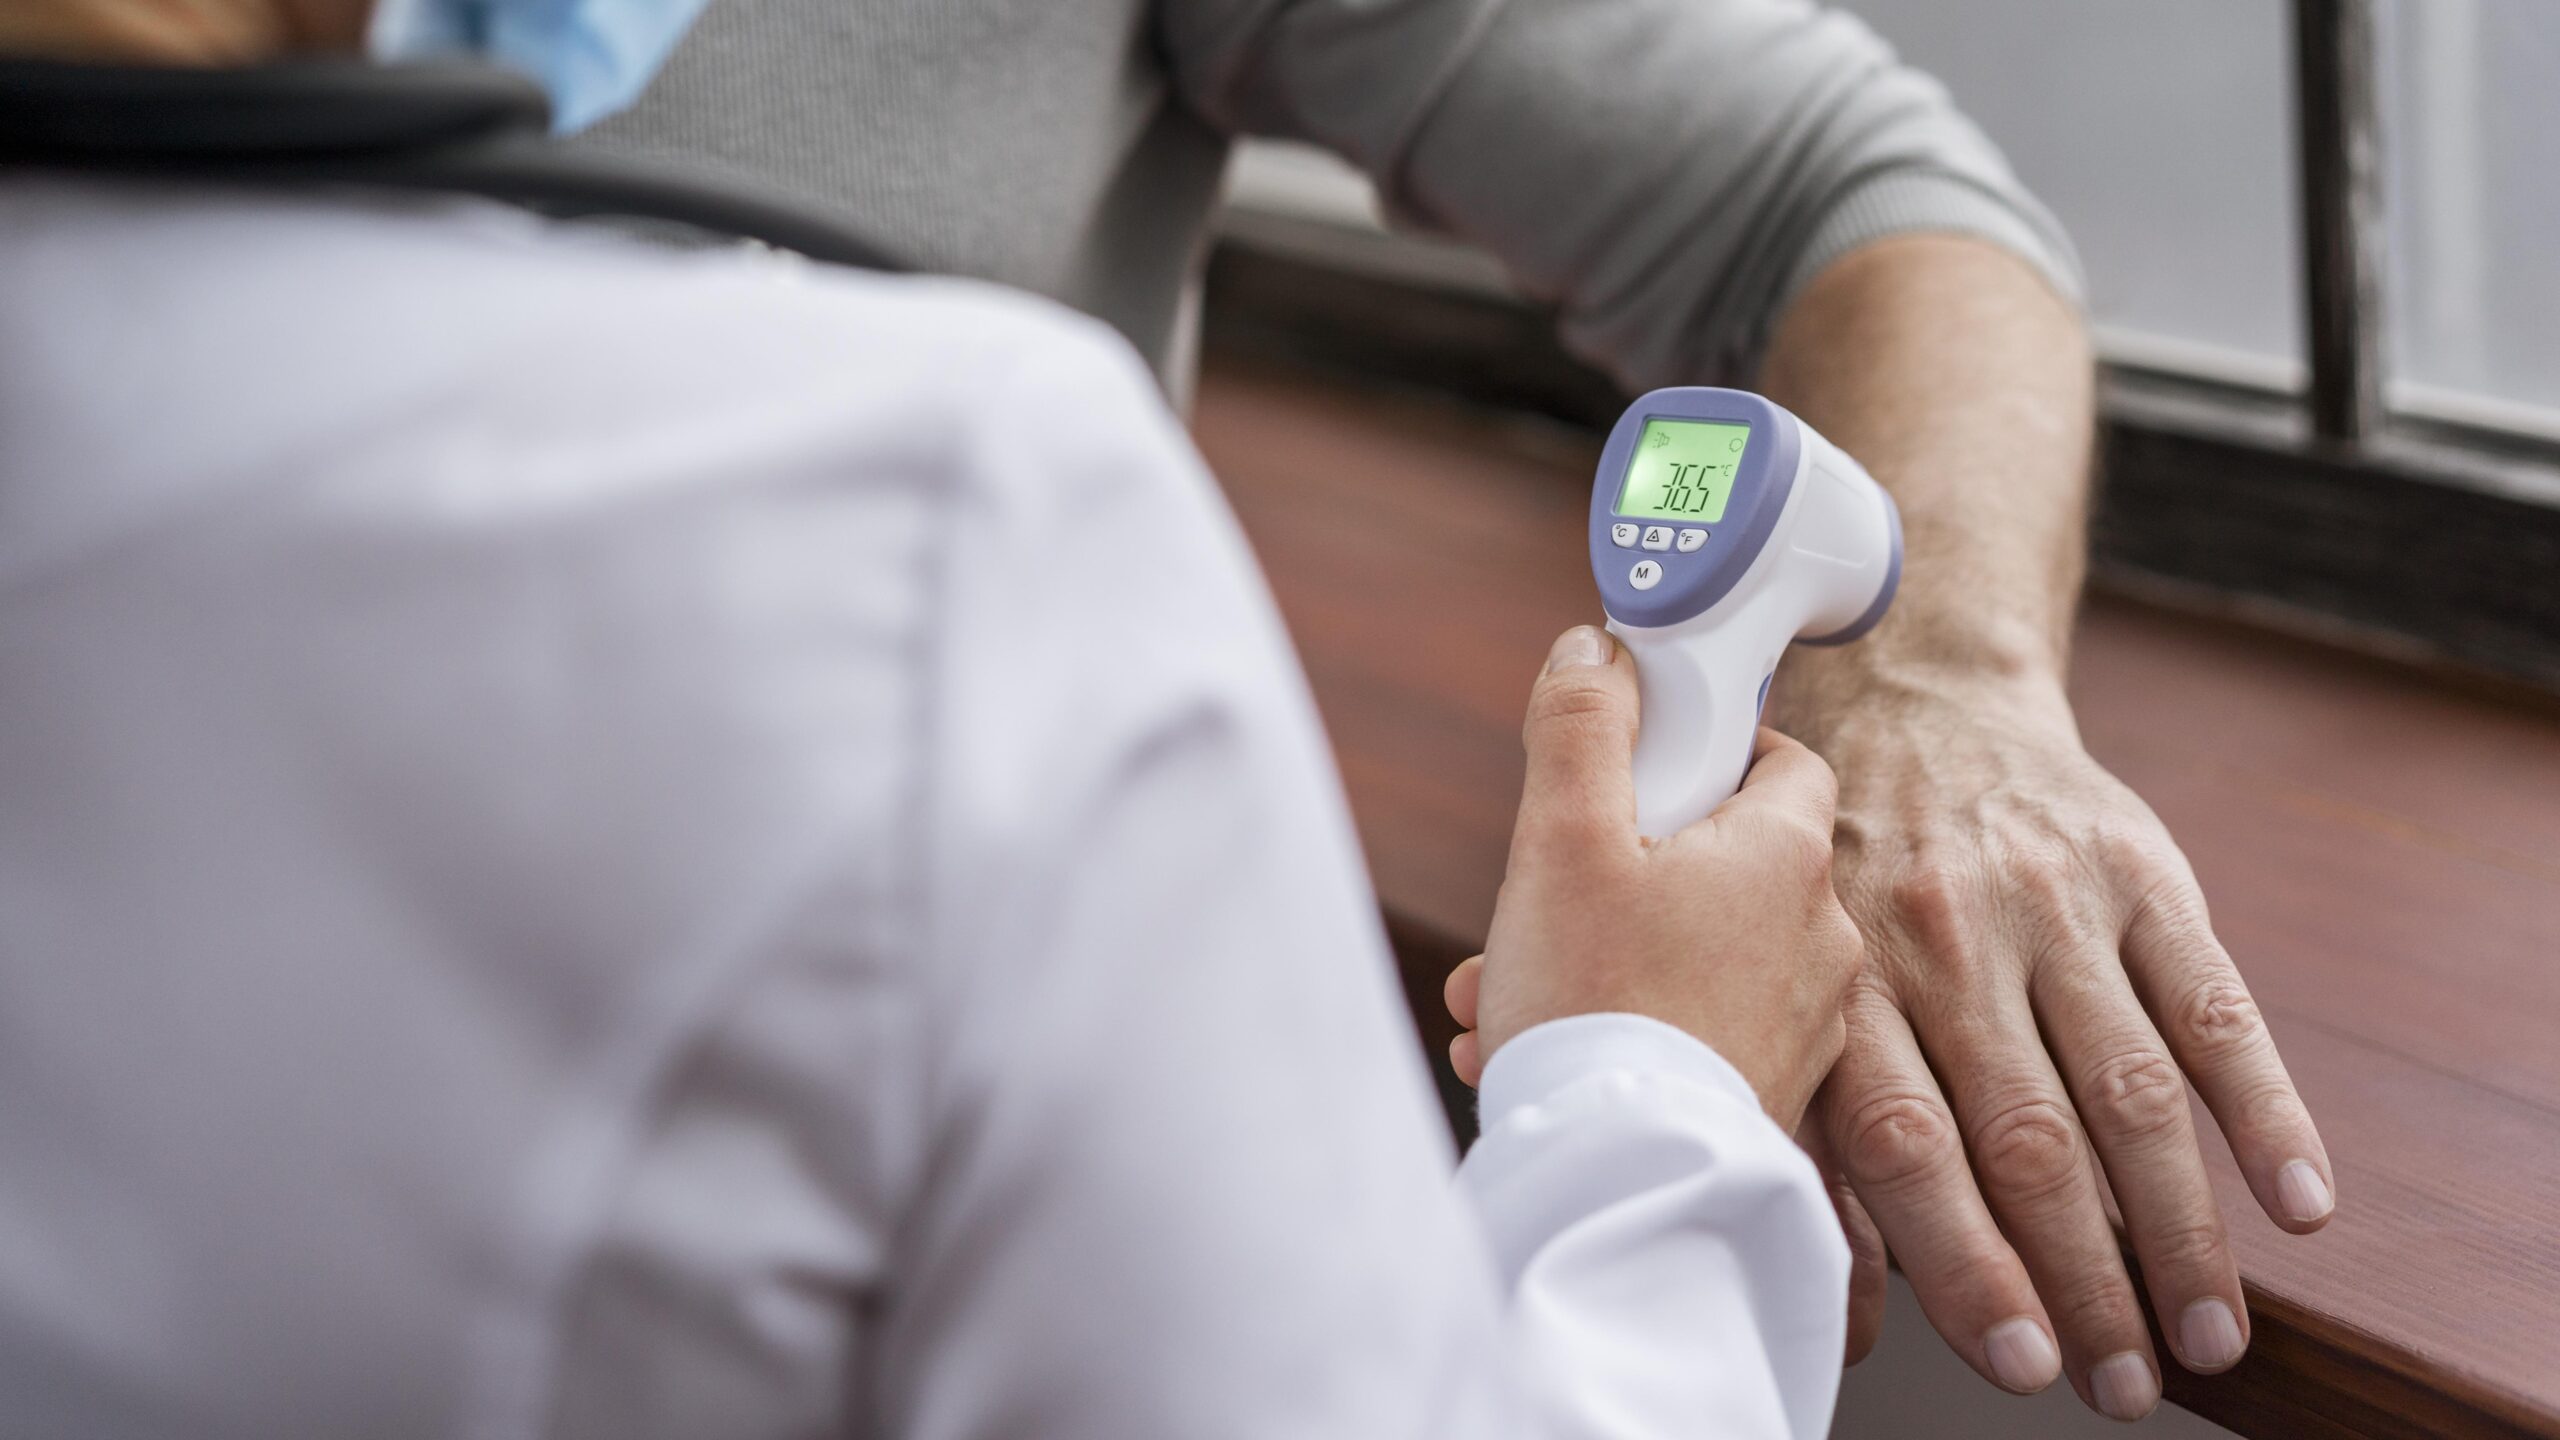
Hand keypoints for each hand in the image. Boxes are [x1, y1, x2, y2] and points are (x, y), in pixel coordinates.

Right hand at [1442, 626, 1863, 1129]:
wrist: (1621, 1179)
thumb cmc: (1599, 1003)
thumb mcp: (1564, 837)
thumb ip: (1583, 727)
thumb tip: (1594, 649)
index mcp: (1786, 855)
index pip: (1783, 756)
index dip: (1709, 744)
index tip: (1640, 766)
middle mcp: (1821, 936)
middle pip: (1725, 859)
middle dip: (1620, 871)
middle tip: (1543, 896)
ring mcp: (1805, 1022)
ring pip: (1697, 951)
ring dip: (1606, 954)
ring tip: (1515, 989)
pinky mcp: (1774, 1089)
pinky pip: (1699, 1026)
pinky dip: (1631, 1022)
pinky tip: (1544, 1046)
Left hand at [1801, 670, 2334, 1419]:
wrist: (1910, 688)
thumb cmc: (1836, 866)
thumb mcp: (1790, 964)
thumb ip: (1808, 1108)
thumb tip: (1841, 1287)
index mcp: (1849, 973)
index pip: (1905, 1143)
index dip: (1962, 1261)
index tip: (2017, 1360)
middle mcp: (1949, 940)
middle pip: (2030, 1139)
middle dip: (2085, 1279)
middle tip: (2127, 1382)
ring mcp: (2052, 905)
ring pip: (2128, 1090)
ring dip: (2178, 1227)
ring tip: (2208, 1330)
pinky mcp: (2141, 871)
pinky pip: (2212, 1003)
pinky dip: (2264, 1108)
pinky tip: (2297, 1200)